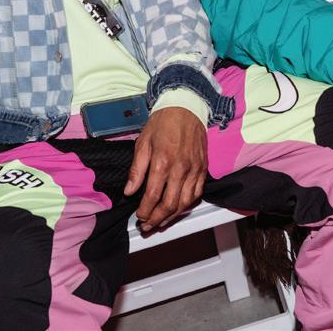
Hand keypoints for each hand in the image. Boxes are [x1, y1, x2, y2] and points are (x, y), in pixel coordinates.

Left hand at [124, 106, 207, 231]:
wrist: (186, 107)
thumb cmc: (163, 122)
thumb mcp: (143, 142)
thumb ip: (136, 169)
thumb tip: (129, 191)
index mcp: (162, 162)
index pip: (152, 196)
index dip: (145, 211)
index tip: (139, 217)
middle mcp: (180, 169)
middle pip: (169, 205)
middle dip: (156, 219)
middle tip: (147, 226)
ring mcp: (194, 170)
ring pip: (185, 203)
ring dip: (172, 217)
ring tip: (161, 222)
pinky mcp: (203, 168)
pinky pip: (197, 193)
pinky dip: (187, 205)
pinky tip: (178, 208)